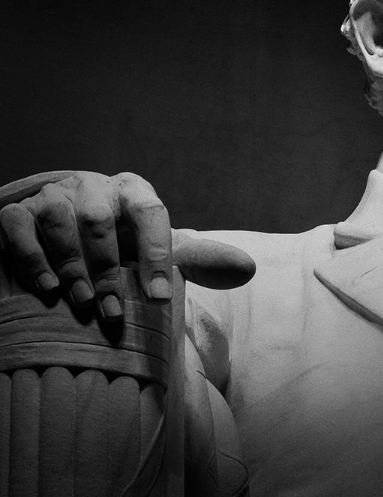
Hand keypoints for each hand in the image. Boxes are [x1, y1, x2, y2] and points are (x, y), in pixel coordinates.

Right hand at [0, 171, 254, 319]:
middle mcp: (94, 186)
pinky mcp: (19, 209)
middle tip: (113, 310)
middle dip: (109, 269)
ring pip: (60, 220)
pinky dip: (32, 257)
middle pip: (102, 220)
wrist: (68, 225)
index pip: (152, 213)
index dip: (157, 253)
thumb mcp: (159, 247)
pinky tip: (46, 288)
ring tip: (83, 301)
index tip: (159, 296)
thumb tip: (247, 269)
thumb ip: (197, 260)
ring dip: (71, 265)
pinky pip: (19, 226)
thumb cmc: (123, 241)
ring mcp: (55, 195)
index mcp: (135, 191)